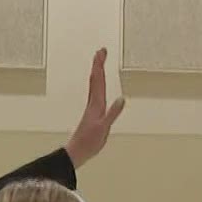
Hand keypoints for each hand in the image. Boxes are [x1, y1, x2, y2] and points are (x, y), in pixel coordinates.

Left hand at [64, 48, 126, 167]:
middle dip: (98, 64)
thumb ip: (113, 113)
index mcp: (97, 103)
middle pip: (95, 79)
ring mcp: (93, 106)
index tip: (102, 53)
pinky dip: (99, 84)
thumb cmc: (90, 140)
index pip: (98, 80)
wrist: (78, 150)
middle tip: (101, 51)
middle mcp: (94, 102)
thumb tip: (122, 99)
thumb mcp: (103, 128)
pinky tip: (101, 86)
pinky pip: (97, 93)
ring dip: (98, 72)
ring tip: (100, 63)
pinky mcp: (94, 112)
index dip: (100, 66)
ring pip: (95, 85)